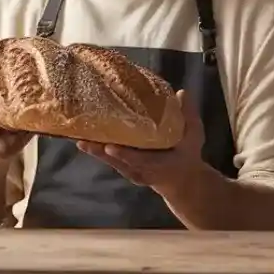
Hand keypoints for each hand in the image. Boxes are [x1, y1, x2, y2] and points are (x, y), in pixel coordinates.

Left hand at [76, 89, 206, 194]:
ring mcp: (130, 171)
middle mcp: (141, 171)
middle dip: (101, 153)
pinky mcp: (123, 168)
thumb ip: (188, 116)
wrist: (182, 181)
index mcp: (159, 164)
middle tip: (84, 142)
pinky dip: (97, 150)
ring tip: (79, 138)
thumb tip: (182, 92)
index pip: (140, 161)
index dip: (125, 155)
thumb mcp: (194, 137)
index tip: (111, 147)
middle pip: (118, 163)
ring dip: (95, 151)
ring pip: (110, 162)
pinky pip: (108, 159)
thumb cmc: (188, 156)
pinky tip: (83, 139)